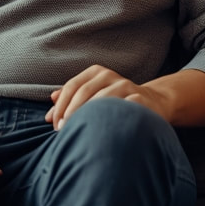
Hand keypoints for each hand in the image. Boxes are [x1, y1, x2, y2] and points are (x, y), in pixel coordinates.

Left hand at [45, 64, 171, 129]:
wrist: (153, 102)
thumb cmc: (116, 101)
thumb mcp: (93, 94)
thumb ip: (72, 98)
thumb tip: (51, 104)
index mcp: (96, 72)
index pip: (72, 86)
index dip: (60, 106)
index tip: (54, 124)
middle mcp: (110, 75)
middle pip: (83, 92)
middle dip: (70, 113)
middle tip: (63, 131)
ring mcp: (126, 85)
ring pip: (101, 100)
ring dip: (87, 117)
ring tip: (79, 132)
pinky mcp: (139, 98)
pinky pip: (121, 109)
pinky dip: (109, 120)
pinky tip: (101, 132)